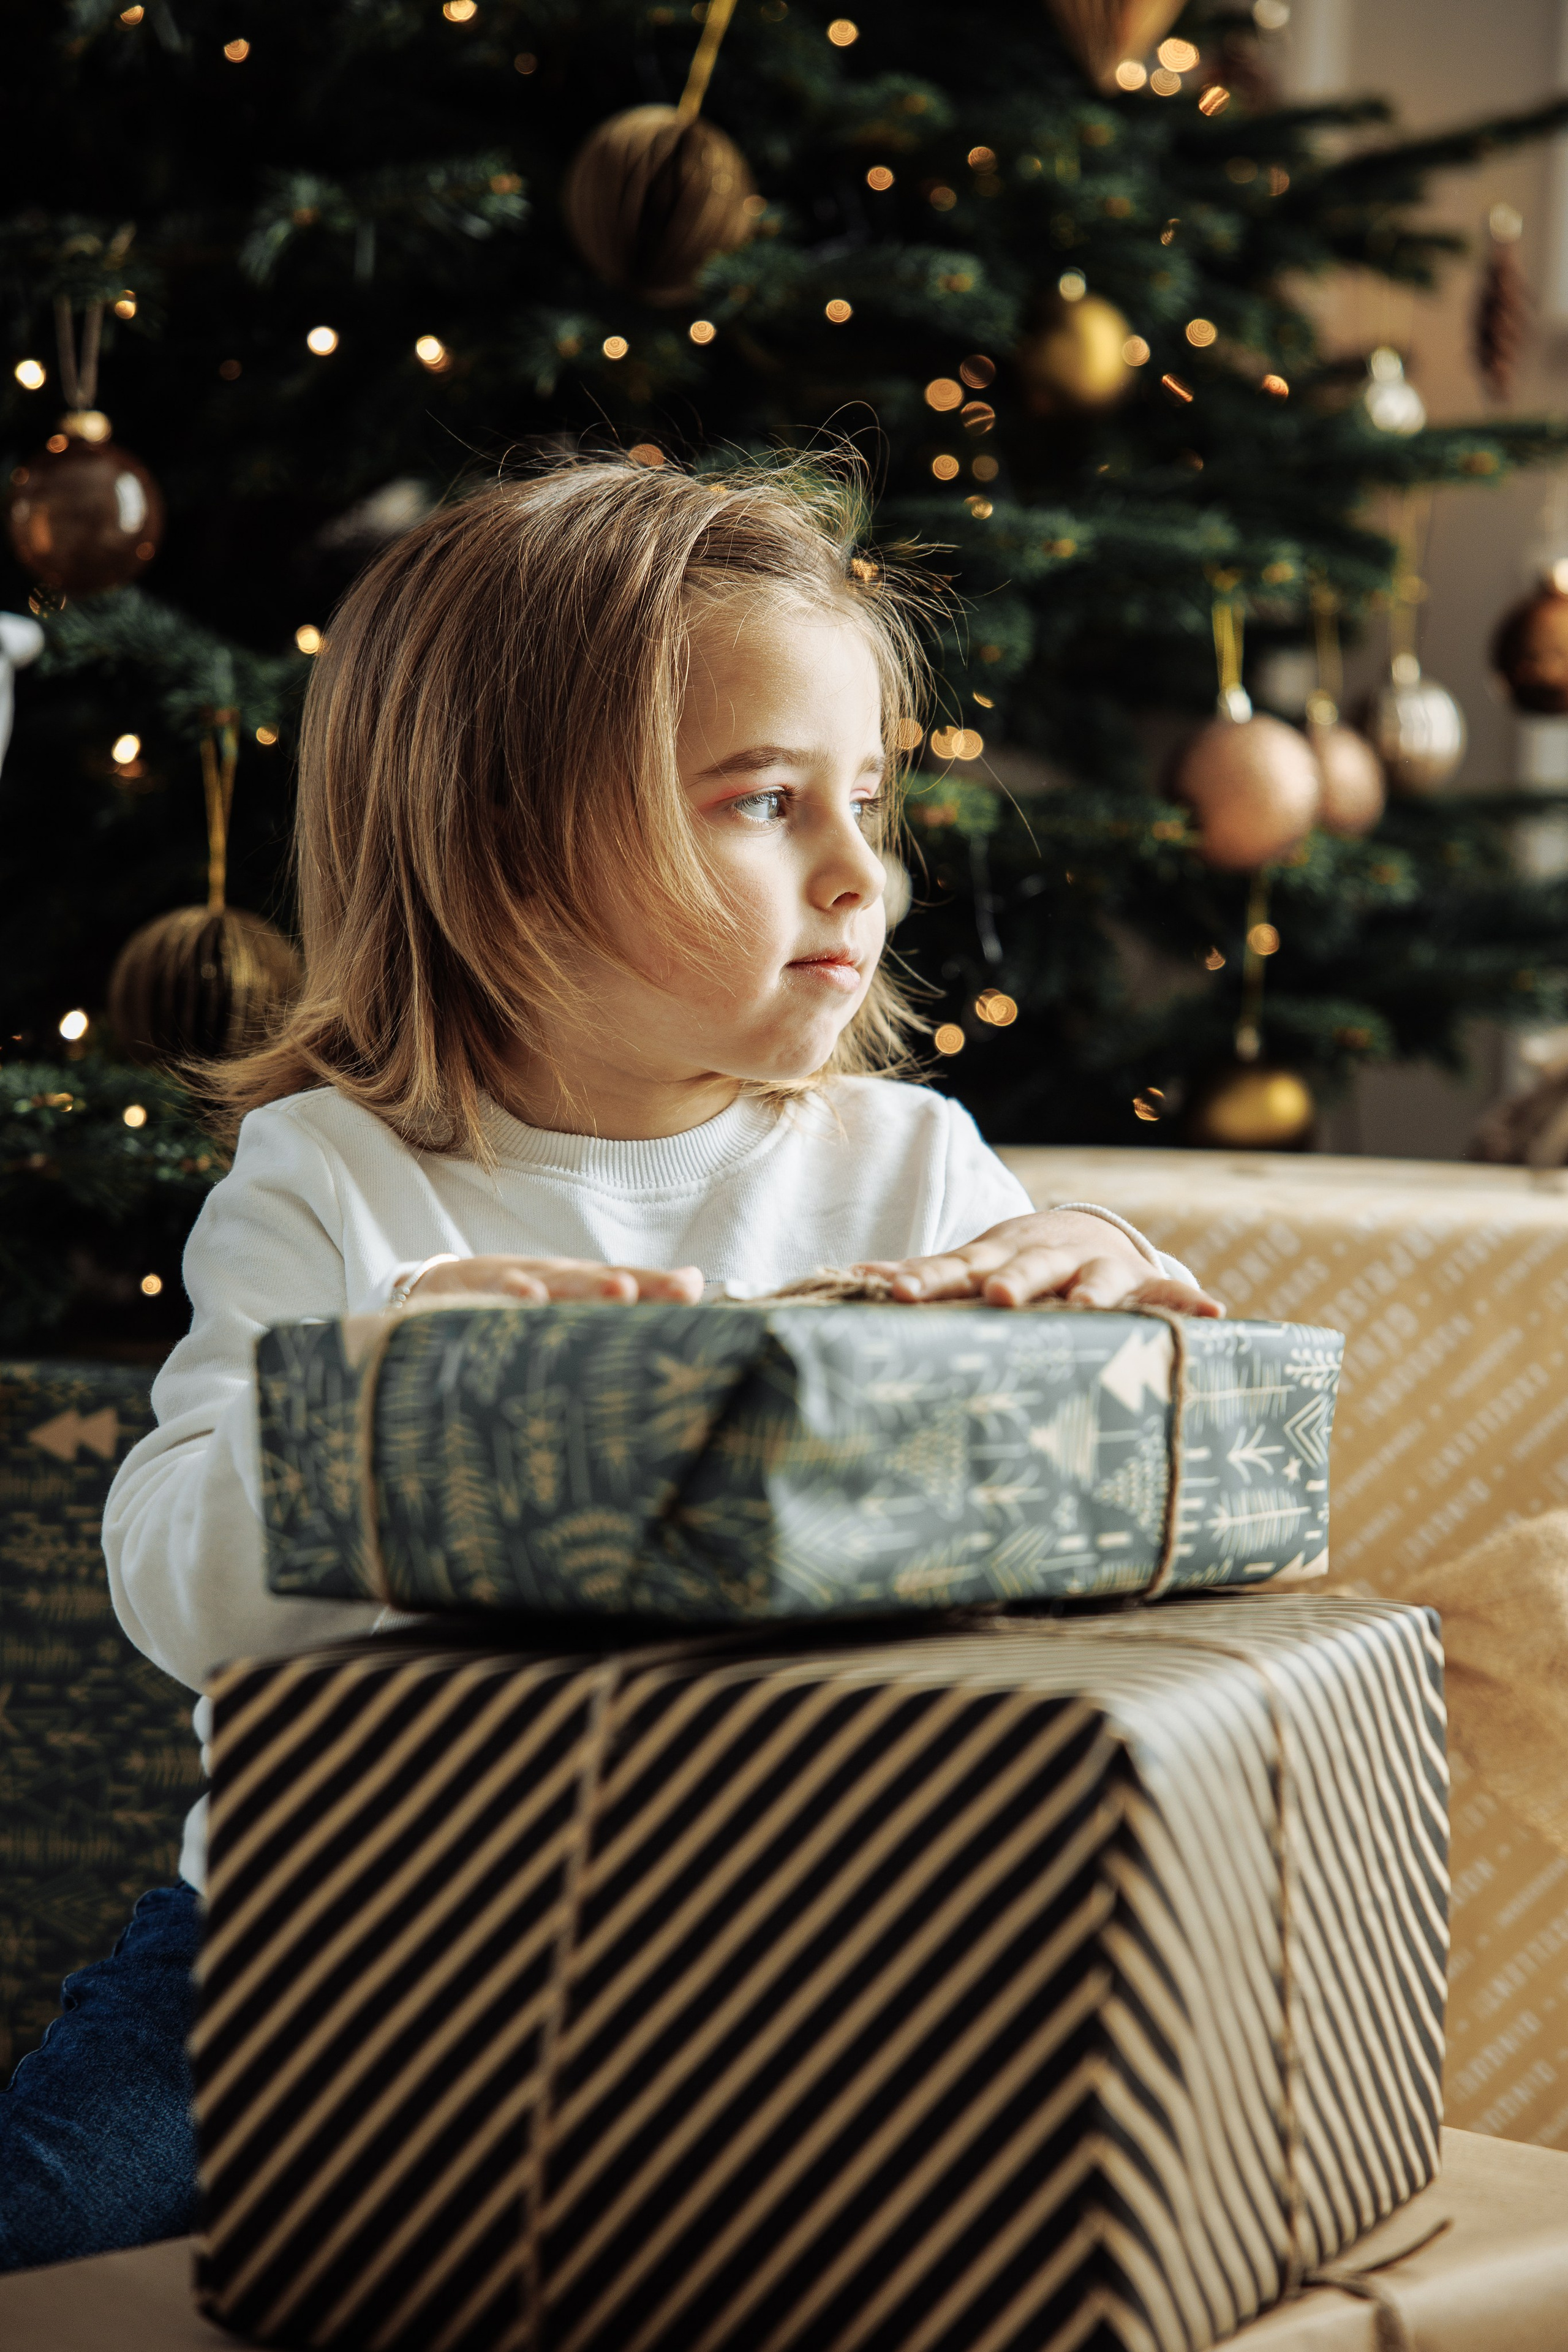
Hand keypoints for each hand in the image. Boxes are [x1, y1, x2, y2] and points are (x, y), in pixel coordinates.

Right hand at [407, 1255, 704, 1305]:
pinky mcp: (468, 1296)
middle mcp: (552, 1279)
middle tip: (676, 1290)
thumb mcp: (569, 1299)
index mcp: (579, 1285)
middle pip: (598, 1280)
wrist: (437, 1290)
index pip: (627, 1282)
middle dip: (637, 1285)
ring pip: (553, 1284)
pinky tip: (529, 1298)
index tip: (695, 1289)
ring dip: (585, 1288)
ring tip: (621, 1290)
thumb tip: (697, 1282)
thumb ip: (632, 1295)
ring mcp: (510, 1284)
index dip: (660, 1286)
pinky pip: (490, 1299)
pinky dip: (509, 1297)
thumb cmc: (518, 1301)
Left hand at [856, 1210, 1223, 1314]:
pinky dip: (1189, 1306)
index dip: (924, 1280)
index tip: (893, 1292)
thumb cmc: (1009, 1266)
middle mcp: (1041, 1259)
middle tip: (996, 1297)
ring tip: (1087, 1307)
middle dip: (1011, 1282)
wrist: (1085, 1232)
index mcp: (991, 1259)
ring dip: (1091, 1293)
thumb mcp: (967, 1268)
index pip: (951, 1269)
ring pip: (1093, 1281)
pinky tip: (1214, 1316)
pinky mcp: (1141, 1286)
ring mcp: (1093, 1270)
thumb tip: (847, 1275)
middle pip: (1023, 1270)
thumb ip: (920, 1277)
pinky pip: (1168, 1298)